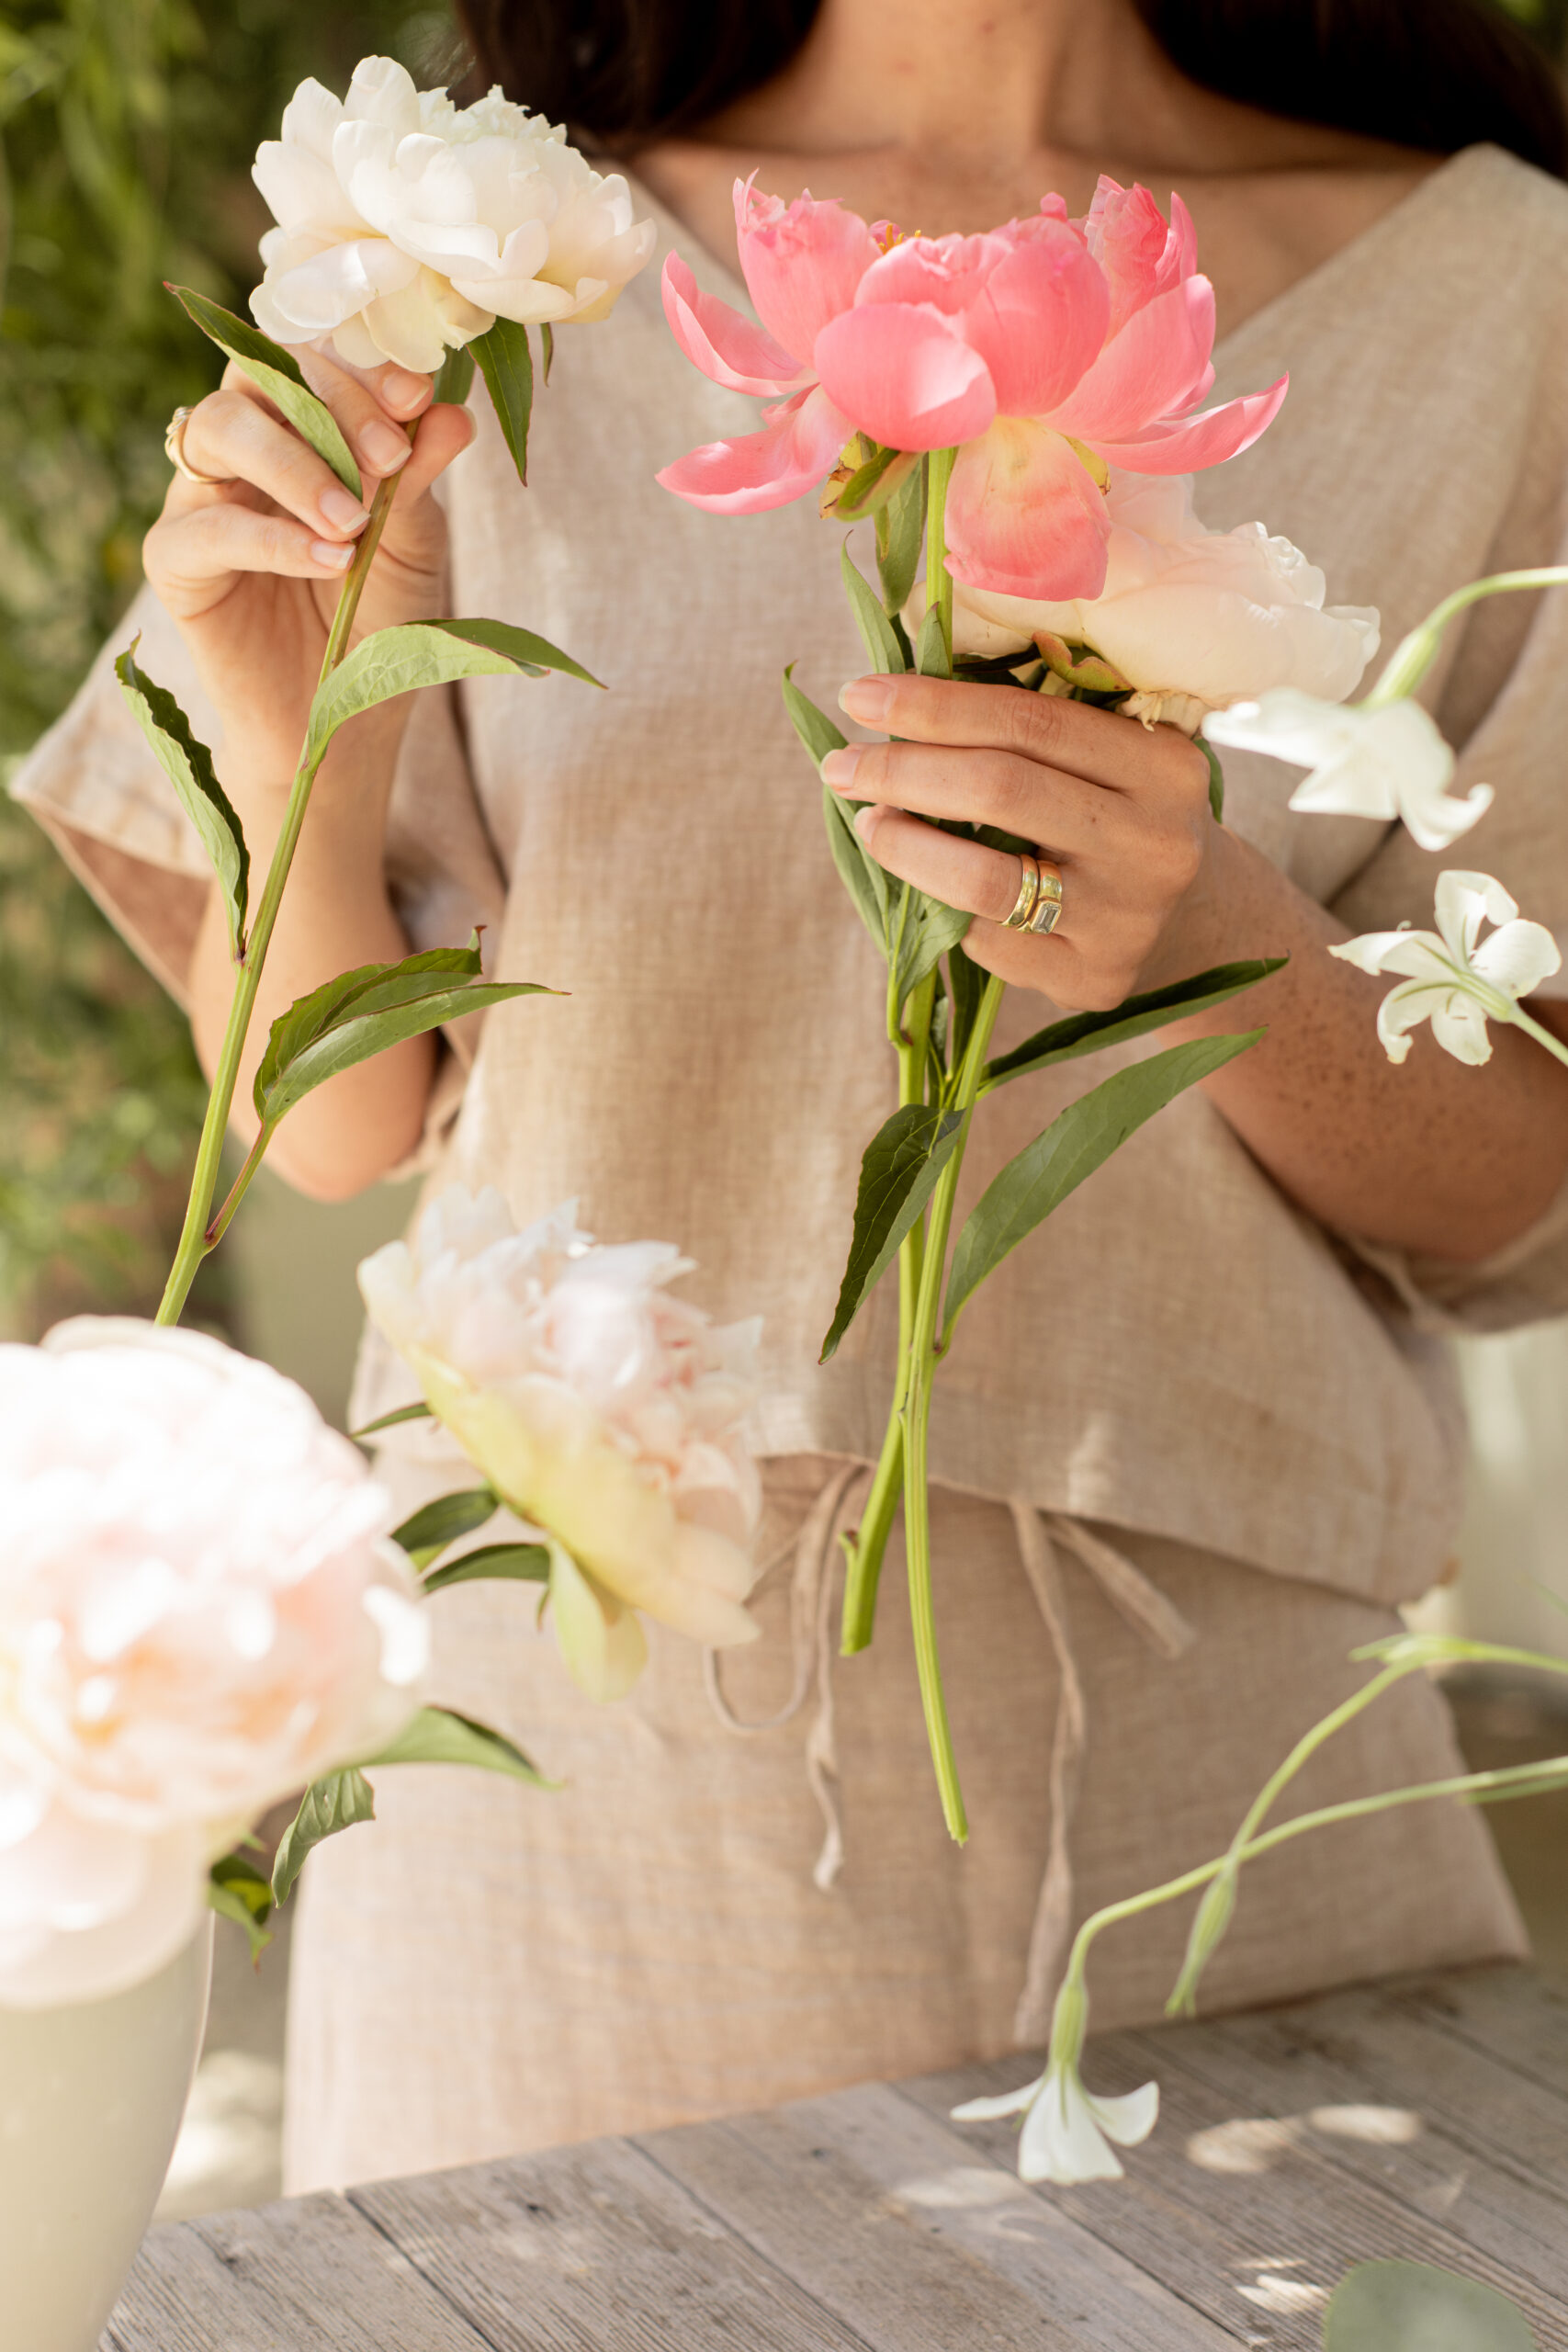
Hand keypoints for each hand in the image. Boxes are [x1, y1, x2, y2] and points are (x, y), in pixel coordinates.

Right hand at [143, 346, 474, 792]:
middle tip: (390, 459)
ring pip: (220, 428)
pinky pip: (208, 528)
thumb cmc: (375, 619)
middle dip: (331, 404)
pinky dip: (272, 538)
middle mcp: (241, 449)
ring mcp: (200, 498)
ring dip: (295, 464)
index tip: (415, 398)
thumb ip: (418, 476)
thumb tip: (453, 412)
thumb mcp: (413, 542)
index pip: (311, 361)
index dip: (360, 369)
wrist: (339, 717)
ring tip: (354, 521)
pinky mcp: (175, 561)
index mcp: (296, 427)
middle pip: (258, 375)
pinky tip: (328, 559)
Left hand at [823, 675, 1216, 1008]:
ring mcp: (1125, 919)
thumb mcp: (1117, 761)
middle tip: (841, 763)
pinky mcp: (1092, 978)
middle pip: (999, 789)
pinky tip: (921, 884)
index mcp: (1163, 765)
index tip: (861, 694)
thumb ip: (1037, 731)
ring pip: (982, 879)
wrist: (1200, 921)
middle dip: (902, 770)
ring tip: (867, 821)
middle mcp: (1153, 842)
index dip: (935, 705)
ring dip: (904, 845)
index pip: (1030, 720)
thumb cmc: (1126, 817)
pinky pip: (987, 939)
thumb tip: (901, 696)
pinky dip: (940, 906)